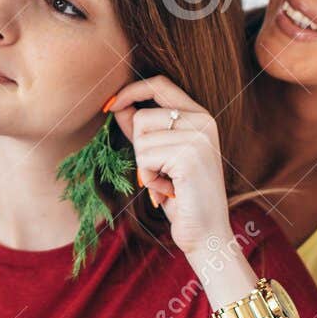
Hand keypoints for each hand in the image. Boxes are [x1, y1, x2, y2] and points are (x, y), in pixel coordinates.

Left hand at [106, 76, 230, 256]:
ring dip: (145, 168)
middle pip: (142, 115)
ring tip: (166, 183)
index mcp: (200, 116)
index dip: (130, 91)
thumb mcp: (159, 157)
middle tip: (158, 172)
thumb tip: (116, 106)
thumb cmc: (181, 196)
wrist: (207, 233)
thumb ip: (142, 130)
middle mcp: (203, 121)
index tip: (109, 106)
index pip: (159, 84)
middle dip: (139, 148)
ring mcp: (199, 137)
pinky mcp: (189, 156)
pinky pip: (146, 158)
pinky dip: (149, 179)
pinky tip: (168, 191)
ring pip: (141, 139)